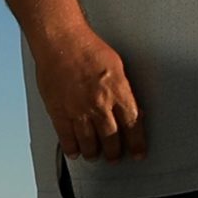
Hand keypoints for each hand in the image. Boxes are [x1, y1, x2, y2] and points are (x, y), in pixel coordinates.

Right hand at [34, 28, 146, 162]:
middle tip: (115, 157)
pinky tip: (75, 152)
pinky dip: (72, 148)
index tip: (138, 153)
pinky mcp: (59, 111)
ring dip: (94, 153)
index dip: (137, 143)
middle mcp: (99, 104)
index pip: (133, 125)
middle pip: (111, 138)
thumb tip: (130, 108)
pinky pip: (67, 137)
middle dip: (114, 152)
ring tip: (95, 156)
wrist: (61, 40)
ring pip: (89, 143)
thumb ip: (123, 90)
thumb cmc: (88, 47)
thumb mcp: (117, 66)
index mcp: (118, 92)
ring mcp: (78, 110)